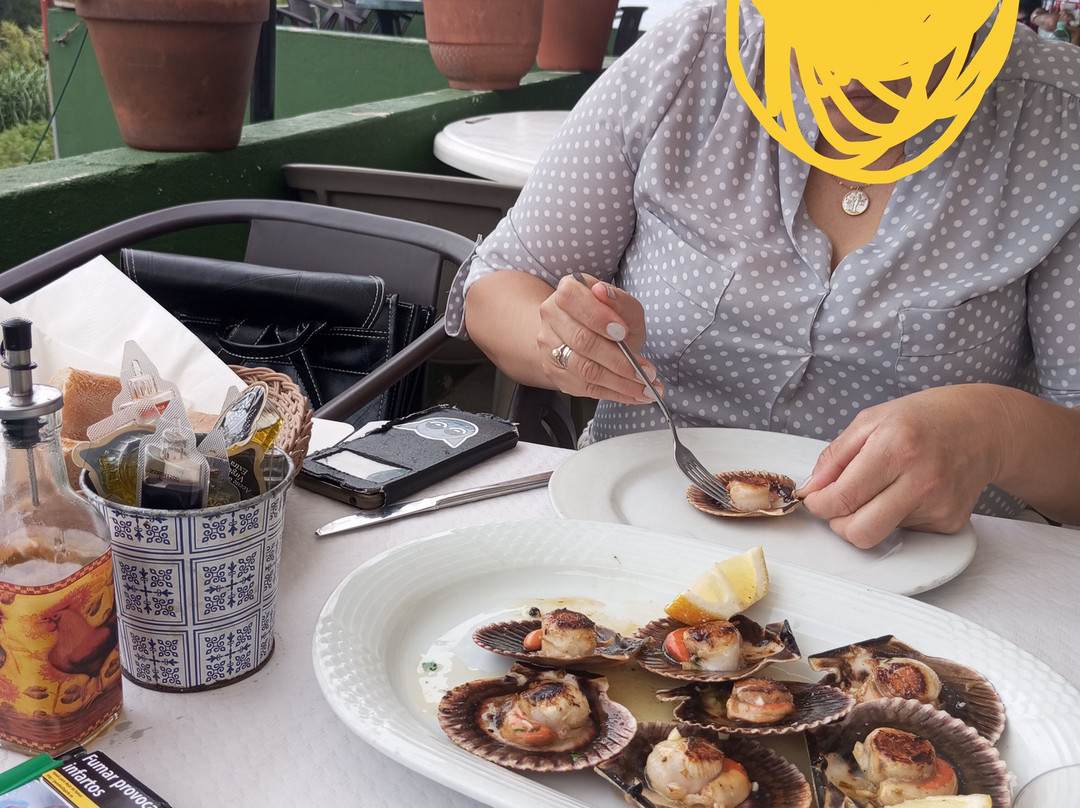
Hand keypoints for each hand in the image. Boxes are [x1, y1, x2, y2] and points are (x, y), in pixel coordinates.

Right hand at [539, 273, 663, 403]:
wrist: (586, 335)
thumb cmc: (609, 319)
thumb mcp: (624, 307)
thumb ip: (620, 300)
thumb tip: (604, 293)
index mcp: (567, 292)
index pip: (573, 299)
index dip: (598, 317)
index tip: (622, 332)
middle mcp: (553, 318)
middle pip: (581, 340)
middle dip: (618, 359)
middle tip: (645, 370)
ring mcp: (550, 347)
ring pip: (584, 369)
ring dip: (620, 382)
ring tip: (646, 387)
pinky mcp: (556, 373)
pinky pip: (586, 388)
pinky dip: (615, 393)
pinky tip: (635, 394)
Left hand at [796, 385, 1006, 547]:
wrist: (983, 427)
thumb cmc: (924, 418)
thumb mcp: (870, 420)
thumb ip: (834, 457)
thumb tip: (813, 489)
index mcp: (895, 449)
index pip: (843, 498)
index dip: (819, 505)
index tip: (816, 500)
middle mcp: (921, 480)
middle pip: (861, 532)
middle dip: (839, 525)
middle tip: (839, 506)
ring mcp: (939, 505)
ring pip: (881, 534)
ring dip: (868, 518)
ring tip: (881, 488)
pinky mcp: (950, 522)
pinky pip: (905, 532)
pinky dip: (895, 516)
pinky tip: (909, 491)